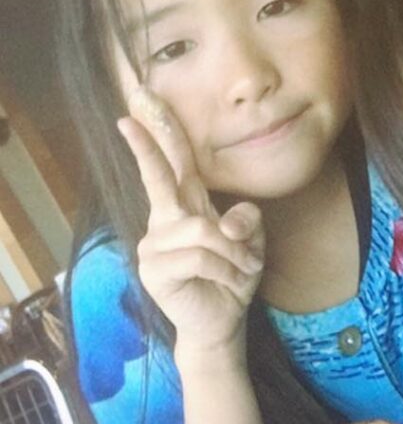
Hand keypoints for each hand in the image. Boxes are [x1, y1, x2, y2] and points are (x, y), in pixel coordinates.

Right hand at [122, 87, 264, 356]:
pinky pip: (201, 256)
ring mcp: (154, 244)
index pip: (174, 163)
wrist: (224, 319)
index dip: (159, 134)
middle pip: (160, 176)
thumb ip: (245, 220)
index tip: (140, 104)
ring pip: (203, 230)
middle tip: (130, 115)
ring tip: (241, 269)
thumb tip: (224, 221)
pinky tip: (229, 281)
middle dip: (147, 144)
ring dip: (234, 252)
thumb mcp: (251, 241)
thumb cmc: (233, 274)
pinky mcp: (153, 269)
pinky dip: (227, 268)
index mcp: (187, 205)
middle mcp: (166, 219)